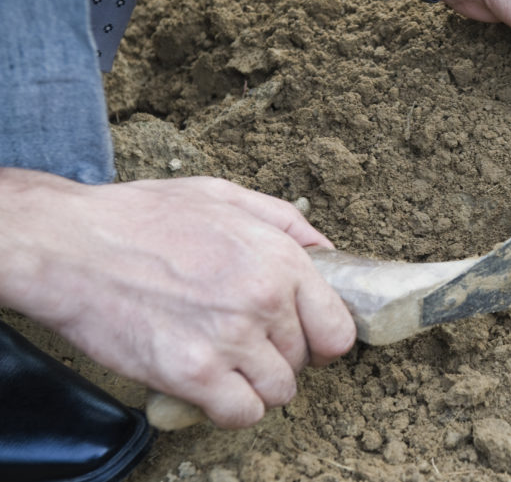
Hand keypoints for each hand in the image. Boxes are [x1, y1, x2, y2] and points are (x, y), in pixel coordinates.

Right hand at [0, 170, 355, 427]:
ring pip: (279, 392)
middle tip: (247, 342)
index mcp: (280, 259)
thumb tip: (327, 253)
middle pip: (304, 361)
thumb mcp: (224, 196)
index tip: (304, 338)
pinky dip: (232, 409)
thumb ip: (285, 222)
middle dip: (280, 356)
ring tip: (228, 364)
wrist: (71, 246)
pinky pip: (242, 414)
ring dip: (257, 385)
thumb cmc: (144, 218)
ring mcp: (230, 340)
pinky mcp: (192, 374)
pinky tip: (211, 387)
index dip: (323, 338)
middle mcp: (264, 301)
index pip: (338, 329)